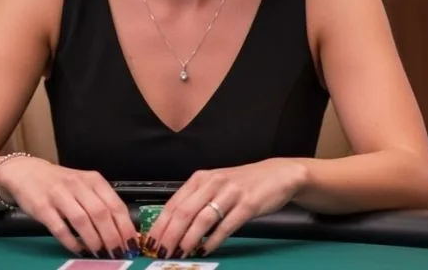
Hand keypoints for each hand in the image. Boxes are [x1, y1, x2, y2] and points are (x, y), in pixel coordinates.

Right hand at [0, 156, 138, 258]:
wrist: (27, 171)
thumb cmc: (60, 181)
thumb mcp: (84, 184)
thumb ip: (100, 201)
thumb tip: (121, 228)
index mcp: (92, 180)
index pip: (115, 204)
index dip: (125, 226)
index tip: (131, 243)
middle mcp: (77, 185)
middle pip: (100, 213)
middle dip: (112, 236)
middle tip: (117, 252)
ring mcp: (59, 195)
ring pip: (82, 220)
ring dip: (93, 240)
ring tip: (100, 253)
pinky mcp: (42, 207)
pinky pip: (59, 227)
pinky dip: (71, 241)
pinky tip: (78, 249)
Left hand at [146, 159, 306, 257]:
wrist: (276, 175)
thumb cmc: (242, 183)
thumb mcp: (215, 186)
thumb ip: (196, 201)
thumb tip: (172, 226)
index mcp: (201, 178)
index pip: (174, 203)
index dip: (160, 224)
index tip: (151, 242)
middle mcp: (213, 183)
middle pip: (184, 212)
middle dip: (170, 235)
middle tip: (161, 252)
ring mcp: (230, 193)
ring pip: (202, 219)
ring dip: (188, 239)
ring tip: (180, 253)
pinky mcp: (247, 204)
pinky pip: (226, 225)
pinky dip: (214, 240)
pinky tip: (206, 250)